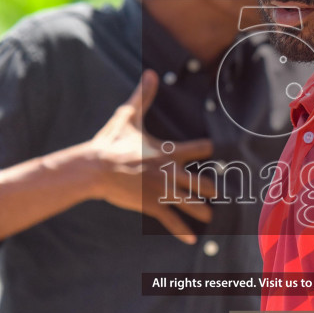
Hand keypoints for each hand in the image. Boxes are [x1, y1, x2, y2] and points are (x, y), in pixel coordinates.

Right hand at [86, 70, 216, 242]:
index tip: (218, 151)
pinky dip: (182, 231)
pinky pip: (172, 221)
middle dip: (210, 187)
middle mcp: (171, 171)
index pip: (198, 148)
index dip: (209, 149)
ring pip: (191, 203)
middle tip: (219, 191)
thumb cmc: (110, 142)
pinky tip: (192, 240)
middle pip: (201, 181)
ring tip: (210, 217)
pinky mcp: (153, 205)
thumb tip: (151, 72)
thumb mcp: (128, 117)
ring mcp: (163, 190)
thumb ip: (143, 96)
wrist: (95, 168)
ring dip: (202, 211)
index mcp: (168, 150)